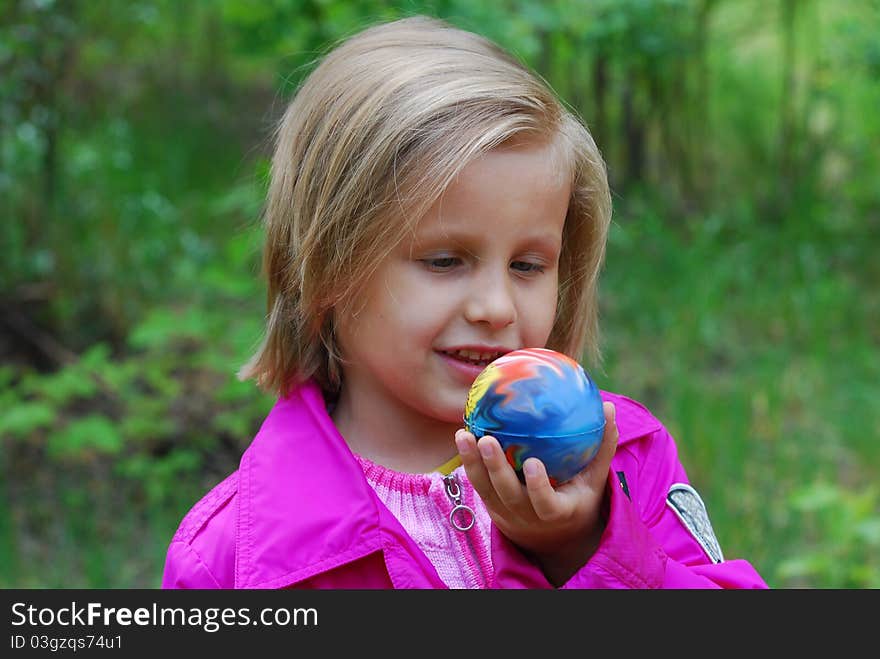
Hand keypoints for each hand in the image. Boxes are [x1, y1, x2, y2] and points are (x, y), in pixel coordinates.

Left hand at [455, 401, 618, 585]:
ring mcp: (505, 512)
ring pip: (486, 490)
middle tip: (487, 440)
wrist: (552, 537)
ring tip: (464, 435)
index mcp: (557, 512)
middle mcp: (527, 516)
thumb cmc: (577, 499)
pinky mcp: (490, 505)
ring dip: (473, 463)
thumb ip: (603, 447)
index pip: (546, 504)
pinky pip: (477, 483)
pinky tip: (463, 436)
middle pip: (508, 496)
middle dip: (496, 469)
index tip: (533, 463)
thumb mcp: (595, 480)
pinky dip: (469, 462)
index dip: (538, 488)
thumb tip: (610, 408)